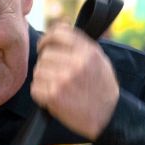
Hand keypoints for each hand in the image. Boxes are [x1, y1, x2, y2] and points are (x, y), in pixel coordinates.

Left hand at [32, 25, 119, 139]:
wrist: (108, 117)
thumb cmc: (102, 88)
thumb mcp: (99, 60)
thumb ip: (80, 44)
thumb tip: (58, 28)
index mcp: (88, 51)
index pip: (58, 33)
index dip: (47, 39)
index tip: (44, 46)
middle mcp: (76, 63)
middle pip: (45, 54)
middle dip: (47, 64)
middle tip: (55, 75)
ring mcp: (63, 79)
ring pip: (38, 71)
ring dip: (44, 79)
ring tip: (57, 87)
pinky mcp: (53, 95)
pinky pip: (35, 88)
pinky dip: (40, 93)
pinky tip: (53, 97)